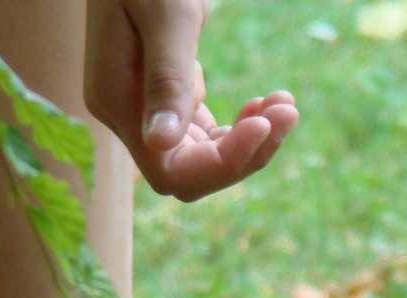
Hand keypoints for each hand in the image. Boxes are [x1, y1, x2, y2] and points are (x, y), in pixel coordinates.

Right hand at [83, 0, 298, 200]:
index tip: (263, 125)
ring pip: (207, 158)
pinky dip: (243, 125)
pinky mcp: (169, 101)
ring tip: (285, 103)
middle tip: (289, 111)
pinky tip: (268, 101)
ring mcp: (147, 112)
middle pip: (194, 174)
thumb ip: (166, 79)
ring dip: (254, 138)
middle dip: (247, 152)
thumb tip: (161, 143)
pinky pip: (210, 135)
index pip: (172, 171)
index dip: (223, 163)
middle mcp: (128, 118)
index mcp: (117, 102)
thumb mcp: (166, 15)